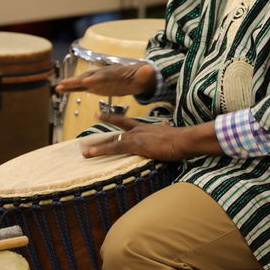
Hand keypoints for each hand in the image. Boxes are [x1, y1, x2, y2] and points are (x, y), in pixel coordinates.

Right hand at [56, 62, 156, 98]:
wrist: (134, 78)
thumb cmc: (139, 78)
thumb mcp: (143, 78)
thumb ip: (144, 75)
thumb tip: (148, 69)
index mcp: (114, 73)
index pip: (104, 76)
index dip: (96, 79)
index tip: (87, 82)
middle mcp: (102, 74)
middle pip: (89, 78)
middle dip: (77, 81)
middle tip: (66, 83)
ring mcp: (96, 80)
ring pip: (81, 82)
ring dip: (70, 85)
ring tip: (58, 88)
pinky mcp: (93, 86)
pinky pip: (80, 88)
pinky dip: (70, 89)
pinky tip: (60, 91)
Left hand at [80, 114, 221, 160]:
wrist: (185, 139)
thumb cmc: (182, 139)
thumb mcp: (171, 133)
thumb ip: (165, 129)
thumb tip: (166, 125)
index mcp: (146, 127)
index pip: (126, 122)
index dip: (112, 118)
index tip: (100, 114)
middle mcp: (139, 130)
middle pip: (116, 131)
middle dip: (100, 133)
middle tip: (85, 134)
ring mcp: (136, 137)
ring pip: (112, 141)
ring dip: (97, 146)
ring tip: (84, 151)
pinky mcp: (136, 145)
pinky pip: (114, 148)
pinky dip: (100, 151)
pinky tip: (90, 154)